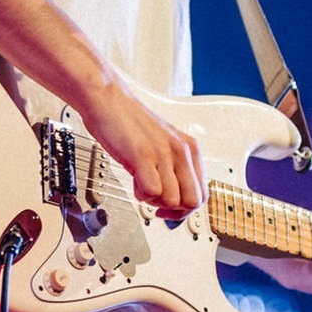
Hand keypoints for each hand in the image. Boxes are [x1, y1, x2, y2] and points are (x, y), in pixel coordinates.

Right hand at [81, 75, 203, 217]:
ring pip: (172, 200)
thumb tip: (177, 198)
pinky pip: (152, 192)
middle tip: (156, 204)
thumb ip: (174, 167)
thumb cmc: (130, 123)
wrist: (108, 100)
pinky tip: (134, 181)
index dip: (185, 208)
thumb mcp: (164, 144)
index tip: (169, 208)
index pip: (202, 193)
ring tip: (141, 184)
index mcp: (190, 148)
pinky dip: (141, 194)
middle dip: (174, 211)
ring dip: (154, 200)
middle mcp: (181, 151)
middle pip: (193, 201)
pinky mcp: (143, 156)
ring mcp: (163, 154)